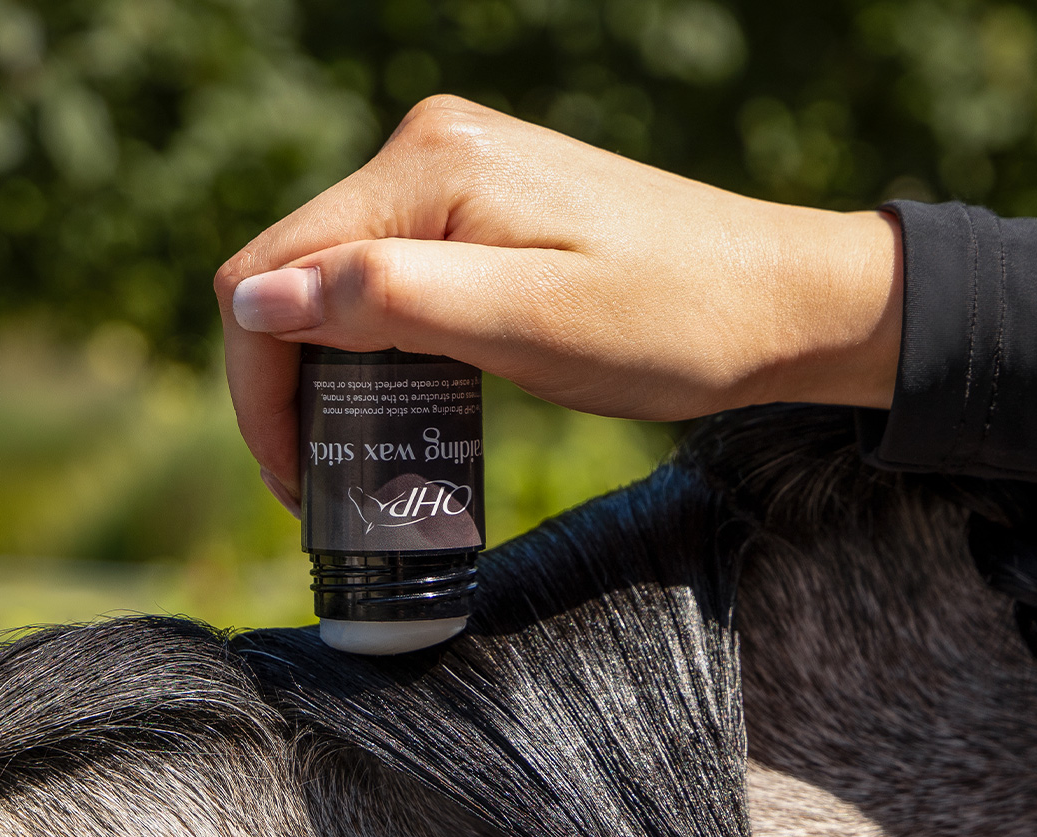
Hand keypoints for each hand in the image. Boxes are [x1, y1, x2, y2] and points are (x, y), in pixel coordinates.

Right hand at [214, 95, 901, 500]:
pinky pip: (392, 277)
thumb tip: (255, 299)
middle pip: (295, 272)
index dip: (259, 384)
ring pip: (338, 280)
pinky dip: (377, 348)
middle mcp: (428, 150)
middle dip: (287, 384)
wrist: (781, 300)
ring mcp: (457, 175)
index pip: (271, 272)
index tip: (295, 483)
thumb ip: (392, 302)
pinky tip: (404, 401)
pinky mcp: (484, 209)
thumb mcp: (532, 323)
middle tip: (321, 486)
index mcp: (428, 166)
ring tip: (359, 457)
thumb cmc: (675, 320)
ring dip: (328, 371)